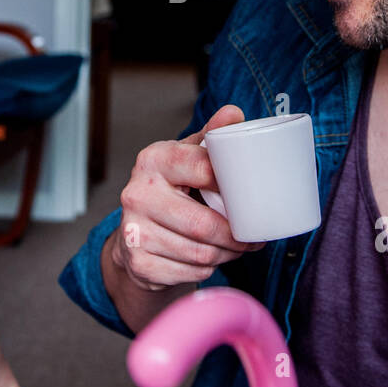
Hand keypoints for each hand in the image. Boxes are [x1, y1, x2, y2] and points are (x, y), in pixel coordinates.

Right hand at [112, 104, 265, 291]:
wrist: (133, 230)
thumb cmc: (170, 188)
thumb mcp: (186, 156)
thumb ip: (211, 137)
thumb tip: (234, 113)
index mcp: (153, 159)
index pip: (203, 170)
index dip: (234, 186)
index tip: (253, 197)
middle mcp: (136, 193)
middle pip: (202, 224)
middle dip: (236, 236)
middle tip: (253, 237)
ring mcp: (133, 230)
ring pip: (199, 254)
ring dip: (226, 255)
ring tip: (236, 248)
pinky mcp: (138, 263)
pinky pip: (189, 273)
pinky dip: (207, 270)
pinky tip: (211, 259)